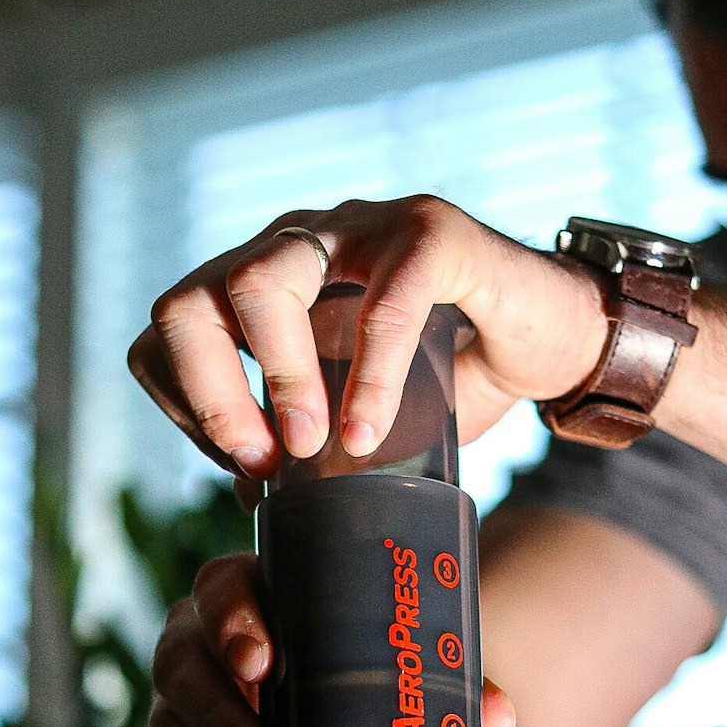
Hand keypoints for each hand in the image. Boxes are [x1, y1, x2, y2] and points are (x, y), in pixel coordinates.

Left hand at [128, 195, 606, 473]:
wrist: (555, 337)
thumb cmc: (454, 375)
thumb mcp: (361, 418)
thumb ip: (307, 443)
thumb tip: (251, 495)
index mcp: (264, 290)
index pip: (172, 330)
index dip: (186, 403)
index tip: (243, 465)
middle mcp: (295, 249)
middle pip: (191, 302)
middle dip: (210, 394)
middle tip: (263, 461)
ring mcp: (356, 231)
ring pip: (258, 281)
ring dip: (275, 377)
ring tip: (314, 443)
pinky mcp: (428, 233)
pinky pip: (382, 300)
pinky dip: (370, 376)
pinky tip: (371, 430)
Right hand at [149, 553, 516, 726]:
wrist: (348, 715)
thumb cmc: (370, 670)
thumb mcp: (405, 665)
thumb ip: (452, 683)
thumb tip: (498, 716)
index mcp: (254, 595)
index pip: (219, 588)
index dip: (229, 620)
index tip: (260, 660)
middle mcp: (205, 643)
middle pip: (181, 662)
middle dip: (213, 711)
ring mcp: (187, 703)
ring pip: (170, 726)